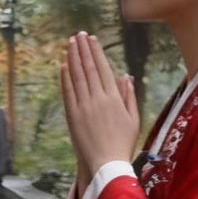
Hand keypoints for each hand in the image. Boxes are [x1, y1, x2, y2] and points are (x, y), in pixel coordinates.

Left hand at [59, 32, 140, 181]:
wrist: (106, 164)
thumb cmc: (123, 143)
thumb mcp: (133, 119)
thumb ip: (128, 96)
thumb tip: (125, 76)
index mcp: (114, 99)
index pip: (103, 69)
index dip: (96, 52)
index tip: (91, 39)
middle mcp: (98, 99)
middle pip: (88, 69)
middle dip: (83, 50)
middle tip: (78, 34)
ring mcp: (83, 107)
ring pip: (76, 77)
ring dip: (72, 58)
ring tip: (70, 44)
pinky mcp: (72, 116)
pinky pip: (68, 92)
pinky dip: (65, 78)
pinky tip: (63, 65)